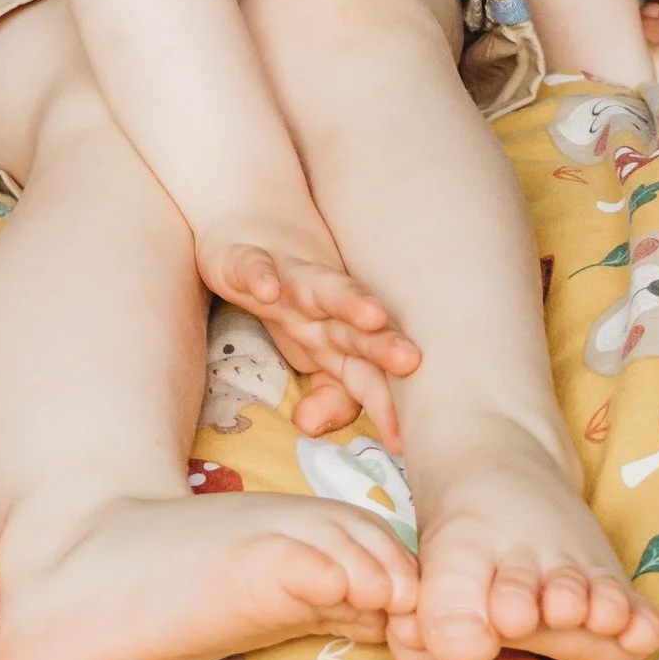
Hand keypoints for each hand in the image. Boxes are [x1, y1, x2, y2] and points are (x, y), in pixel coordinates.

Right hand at [198, 221, 419, 440]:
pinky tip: (267, 289)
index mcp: (335, 334)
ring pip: (320, 289)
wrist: (249, 218)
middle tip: (413, 361)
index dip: (385, 403)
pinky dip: (259, 277)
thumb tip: (313, 430)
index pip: (366, 372)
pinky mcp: (245, 258)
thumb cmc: (291, 296)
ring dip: (347, 300)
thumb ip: (329, 394)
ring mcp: (285, 278)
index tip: (406, 440)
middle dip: (383, 346)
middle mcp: (320, 306)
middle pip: (355, 330)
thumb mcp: (310, 349)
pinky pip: (252, 267)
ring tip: (372, 315)